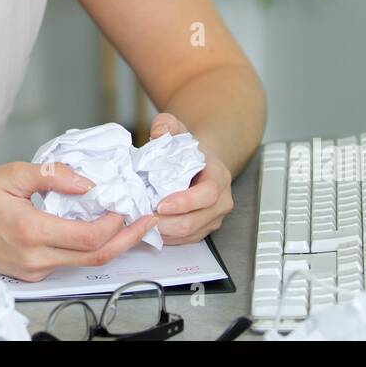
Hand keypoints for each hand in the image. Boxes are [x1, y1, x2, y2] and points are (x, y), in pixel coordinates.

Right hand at [0, 162, 159, 281]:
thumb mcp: (10, 174)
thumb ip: (53, 175)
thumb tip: (87, 182)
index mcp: (31, 231)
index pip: (88, 237)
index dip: (116, 224)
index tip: (128, 206)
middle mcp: (35, 258)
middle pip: (95, 256)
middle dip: (128, 239)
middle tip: (148, 221)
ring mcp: (34, 269)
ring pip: (84, 262)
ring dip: (111, 243)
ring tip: (129, 222)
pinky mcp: (31, 273)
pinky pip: (68, 261)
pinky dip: (88, 246)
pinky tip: (98, 229)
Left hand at [149, 112, 232, 245]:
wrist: (202, 163)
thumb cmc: (190, 150)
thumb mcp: (179, 131)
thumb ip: (167, 125)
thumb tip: (158, 131)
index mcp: (219, 177)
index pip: (207, 194)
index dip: (184, 202)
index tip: (161, 204)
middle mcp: (221, 201)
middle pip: (196, 221)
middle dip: (167, 222)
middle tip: (144, 217)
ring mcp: (213, 218)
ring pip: (190, 234)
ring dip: (165, 232)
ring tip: (143, 222)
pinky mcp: (203, 229)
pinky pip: (185, 241)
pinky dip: (167, 238)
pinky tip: (151, 228)